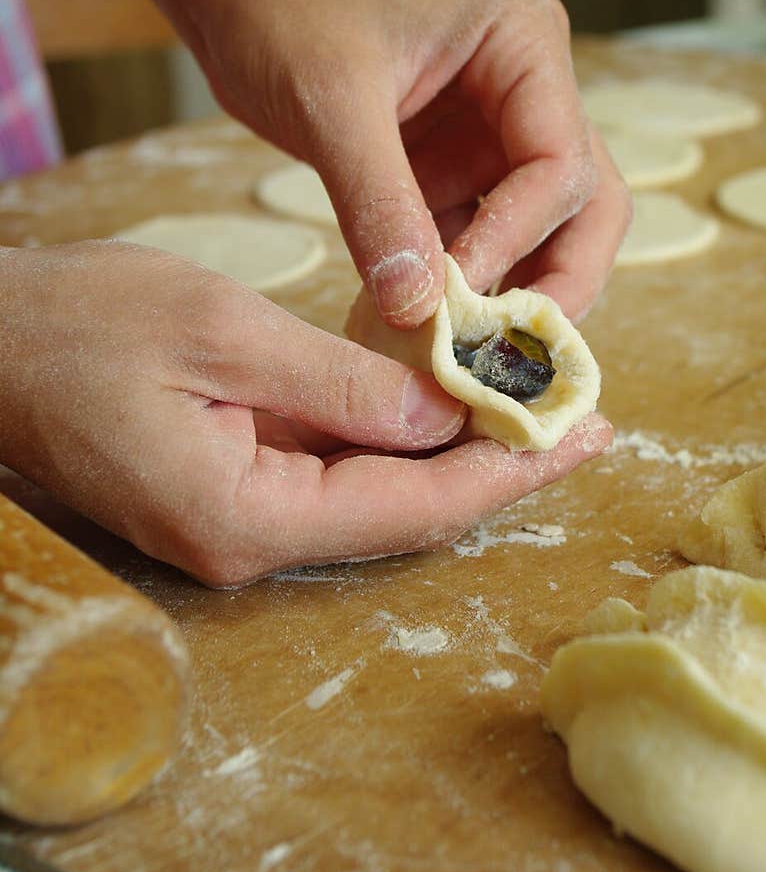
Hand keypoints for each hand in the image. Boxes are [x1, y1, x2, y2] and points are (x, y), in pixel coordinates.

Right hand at [0, 244, 611, 584]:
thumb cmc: (74, 326)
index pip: (408, 510)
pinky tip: (440, 399)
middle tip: (581, 416)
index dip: (504, 473)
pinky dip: (392, 440)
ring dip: (449, 452)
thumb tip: (445, 411)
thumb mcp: (218, 330)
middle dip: (493, 465)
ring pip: (372, 496)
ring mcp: (232, 527)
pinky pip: (330, 476)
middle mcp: (244, 545)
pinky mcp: (224, 495)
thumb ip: (338, 381)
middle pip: (401, 514)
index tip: (584, 435)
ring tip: (533, 404)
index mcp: (242, 517)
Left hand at [182, 0, 631, 328]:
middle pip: (585, 205)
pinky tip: (422, 337)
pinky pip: (478, 243)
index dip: (518, 238)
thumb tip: (418, 311)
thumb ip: (379, 205)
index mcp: (522, 43)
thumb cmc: (283, 6)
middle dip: (558, 282)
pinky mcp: (452, 170)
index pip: (561, 161)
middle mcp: (527, 90)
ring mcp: (493, 134)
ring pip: (541, 234)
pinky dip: (459, 292)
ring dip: (514, 295)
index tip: (459, 297)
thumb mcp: (331, 104)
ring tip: (470, 357)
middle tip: (511, 354)